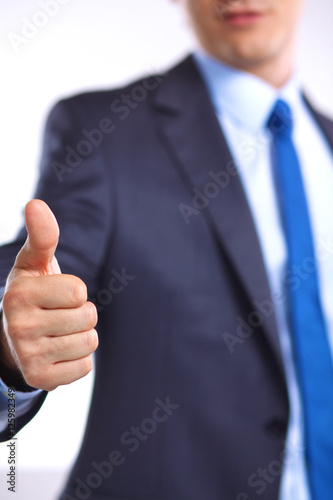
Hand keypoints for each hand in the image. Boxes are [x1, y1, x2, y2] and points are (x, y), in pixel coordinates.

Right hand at [1, 200, 97, 390]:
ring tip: (59, 333)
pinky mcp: (40, 379)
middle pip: (88, 316)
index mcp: (19, 294)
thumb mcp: (35, 263)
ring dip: (81, 335)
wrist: (13, 337)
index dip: (74, 291)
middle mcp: (19, 326)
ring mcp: (28, 356)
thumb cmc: (33, 293)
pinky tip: (58, 353)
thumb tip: (35, 203)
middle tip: (58, 315)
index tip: (55, 295)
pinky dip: (78, 359)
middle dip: (80, 314)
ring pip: (89, 341)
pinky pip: (84, 366)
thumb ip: (42, 236)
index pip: (78, 291)